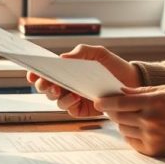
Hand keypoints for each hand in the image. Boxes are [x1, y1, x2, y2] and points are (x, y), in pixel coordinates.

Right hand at [26, 45, 140, 117]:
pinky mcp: (82, 110)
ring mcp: (73, 99)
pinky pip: (69, 110)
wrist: (132, 81)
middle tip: (47, 82)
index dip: (35, 74)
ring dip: (56, 95)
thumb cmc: (112, 66)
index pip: (45, 73)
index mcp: (66, 71)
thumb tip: (61, 59)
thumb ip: (80, 53)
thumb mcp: (97, 53)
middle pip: (45, 88)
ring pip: (55, 100)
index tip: (32, 73)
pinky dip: (69, 104)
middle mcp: (66, 86)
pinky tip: (76, 97)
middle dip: (43, 85)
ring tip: (63, 90)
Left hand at [94, 85, 164, 156]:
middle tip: (109, 108)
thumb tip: (120, 91)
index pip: (120, 102)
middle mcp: (150, 120)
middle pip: (118, 116)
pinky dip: (131, 135)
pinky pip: (132, 142)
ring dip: (122, 123)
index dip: (106, 102)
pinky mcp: (153, 150)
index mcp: (153, 102)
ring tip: (132, 118)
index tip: (98, 101)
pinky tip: (138, 129)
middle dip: (111, 111)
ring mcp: (151, 136)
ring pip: (123, 129)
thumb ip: (142, 91)